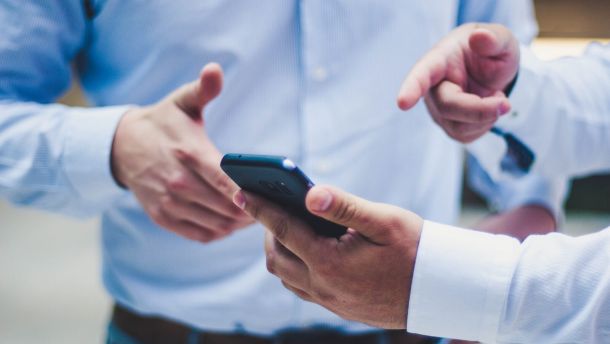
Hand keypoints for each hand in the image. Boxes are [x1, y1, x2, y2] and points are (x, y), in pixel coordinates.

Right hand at [111, 63, 252, 242]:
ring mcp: (169, 203)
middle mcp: (178, 182)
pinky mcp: (163, 217)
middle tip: (272, 207)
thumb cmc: (163, 123)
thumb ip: (203, 89)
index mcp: (189, 153)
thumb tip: (215, 70)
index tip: (270, 196)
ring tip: (257, 215)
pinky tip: (232, 223)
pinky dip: (220, 232)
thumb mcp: (182, 101)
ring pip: (216, 224)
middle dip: (252, 210)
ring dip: (239, 224)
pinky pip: (200, 235)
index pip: (226, 181)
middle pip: (226, 207)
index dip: (249, 194)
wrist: (122, 146)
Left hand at [234, 185, 422, 328]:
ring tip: (285, 226)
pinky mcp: (338, 308)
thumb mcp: (383, 220)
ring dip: (279, 250)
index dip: (260, 209)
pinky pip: (301, 288)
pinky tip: (306, 250)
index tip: (241, 192)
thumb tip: (310, 193)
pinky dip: (294, 267)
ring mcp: (330, 301)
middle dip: (267, 231)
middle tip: (269, 206)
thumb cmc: (415, 249)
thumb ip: (344, 206)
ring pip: (286, 276)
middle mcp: (324, 287)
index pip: (283, 230)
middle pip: (276, 258)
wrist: (440, 290)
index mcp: (330, 263)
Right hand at [397, 23, 519, 142]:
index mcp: (439, 60)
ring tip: (497, 97)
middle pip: (448, 106)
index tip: (403, 103)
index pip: (422, 74)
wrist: (492, 71)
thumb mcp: (501, 40)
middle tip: (506, 104)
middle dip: (480, 110)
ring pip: (458, 126)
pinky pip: (466, 135)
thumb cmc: (490, 52)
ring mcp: (438, 109)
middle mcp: (432, 87)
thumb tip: (480, 37)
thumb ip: (494, 38)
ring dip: (486, 117)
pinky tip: (488, 108)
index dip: (412, 88)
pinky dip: (486, 124)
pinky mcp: (448, 126)